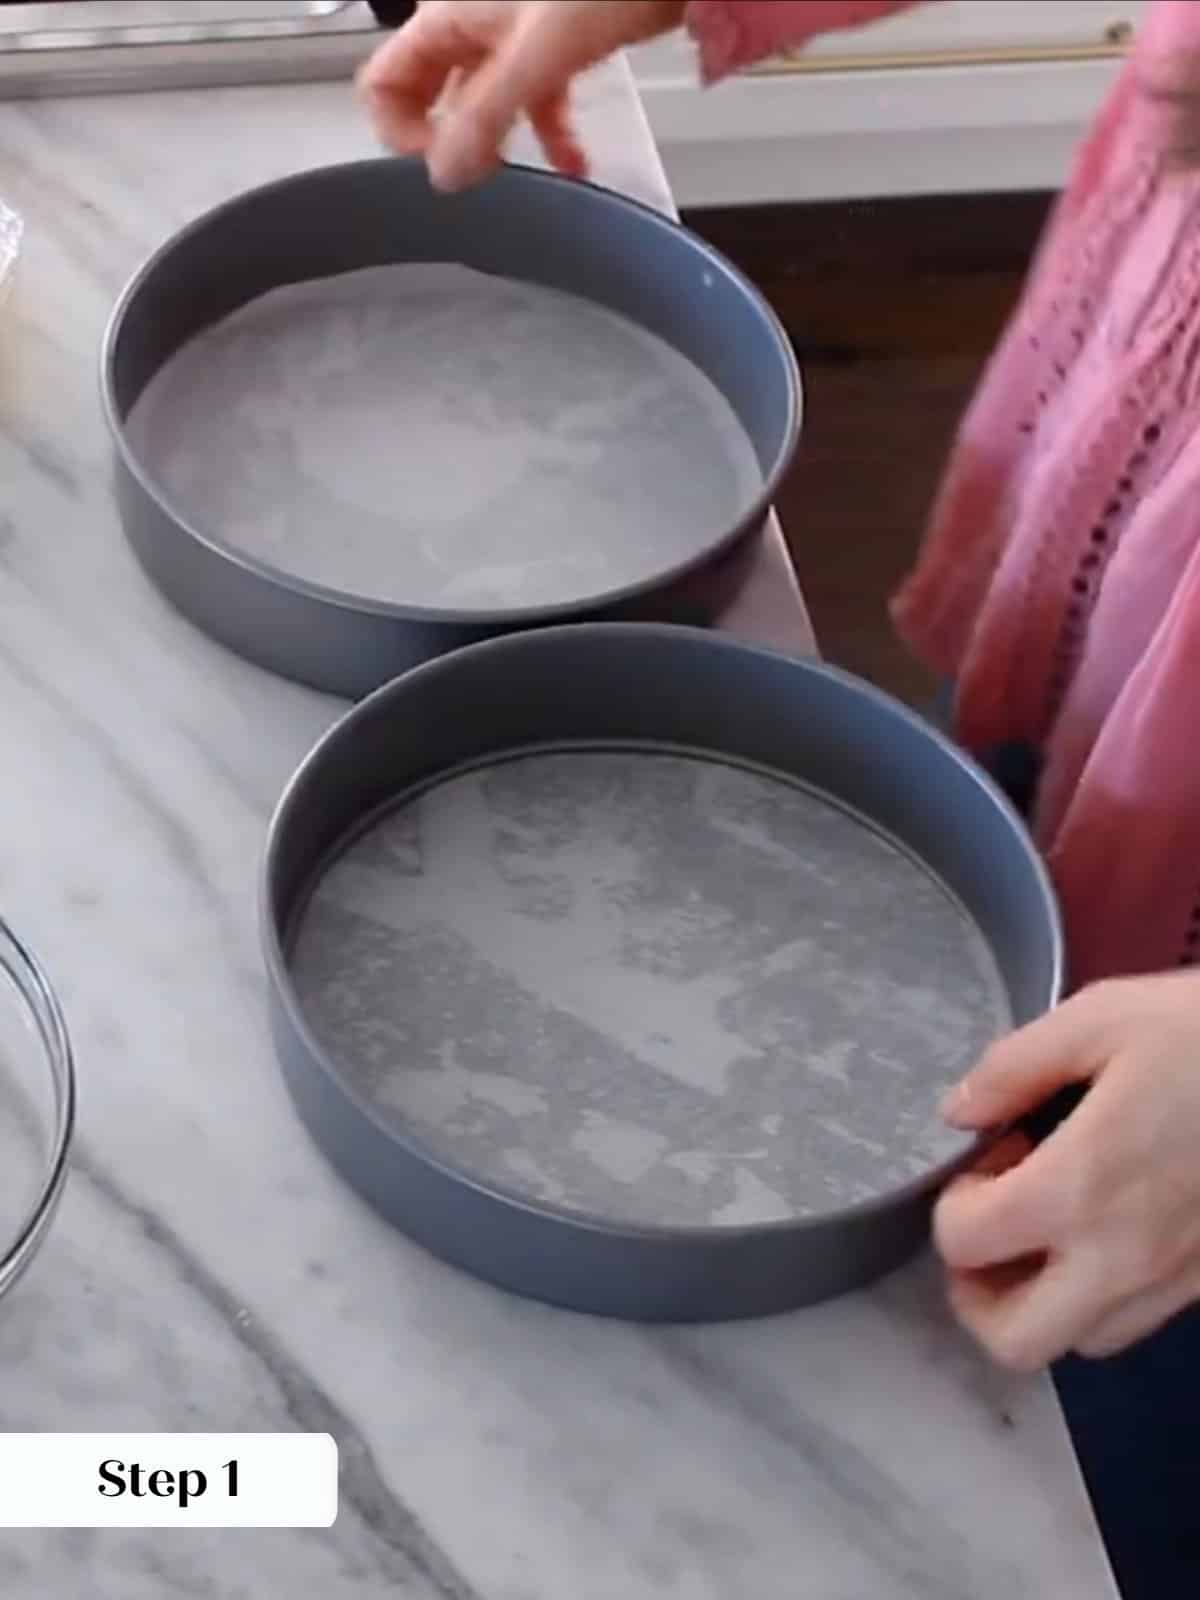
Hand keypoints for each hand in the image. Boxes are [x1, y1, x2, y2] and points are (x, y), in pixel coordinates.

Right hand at [358, 1, 685, 191]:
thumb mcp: (535, 54)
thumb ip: (485, 117)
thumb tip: (445, 175)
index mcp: (448, 15)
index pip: (385, 81)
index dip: (400, 130)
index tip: (442, 162)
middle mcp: (473, 23)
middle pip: (433, 94)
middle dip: (453, 142)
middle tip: (482, 179)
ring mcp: (514, 32)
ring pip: (489, 102)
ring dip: (508, 146)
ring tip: (531, 181)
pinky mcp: (557, 41)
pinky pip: (538, 97)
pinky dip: (555, 133)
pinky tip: (578, 163)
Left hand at [934, 973, 1199, 1370]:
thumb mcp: (1101, 1017)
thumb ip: (1013, 1067)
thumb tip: (958, 1113)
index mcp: (1078, 1188)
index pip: (963, 1245)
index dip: (954, 1200)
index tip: (994, 1153)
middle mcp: (1121, 1258)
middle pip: (1014, 1340)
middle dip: (979, 1292)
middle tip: (994, 1224)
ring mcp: (1175, 1282)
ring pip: (1081, 1342)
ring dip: (1044, 1298)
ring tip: (1054, 1222)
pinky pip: (1139, 1321)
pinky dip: (1102, 1294)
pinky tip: (1113, 1224)